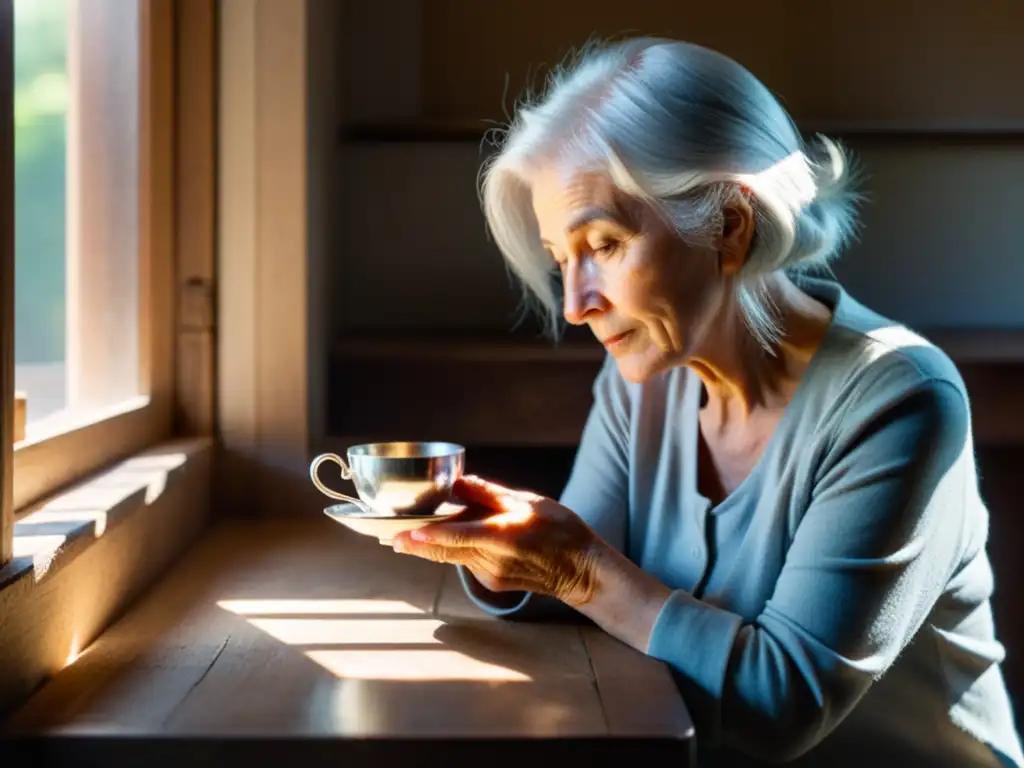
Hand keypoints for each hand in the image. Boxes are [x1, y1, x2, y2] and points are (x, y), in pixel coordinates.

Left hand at [391, 475, 605, 606]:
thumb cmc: (560, 530)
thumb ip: (488, 493)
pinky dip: (454, 548)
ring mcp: (490, 575)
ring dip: (432, 545)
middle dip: (416, 544)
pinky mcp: (491, 582)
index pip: (457, 538)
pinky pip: (465, 561)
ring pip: (452, 557)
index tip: (403, 536)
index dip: (428, 538)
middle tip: (388, 536)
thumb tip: (457, 483)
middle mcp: (492, 560)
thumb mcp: (528, 502)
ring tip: (409, 533)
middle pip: (445, 552)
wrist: (581, 570)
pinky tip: (452, 536)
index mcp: (502, 537)